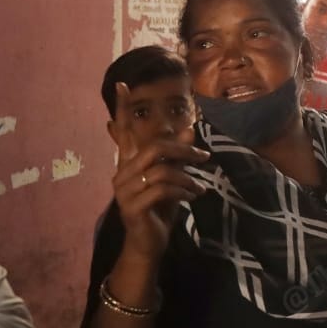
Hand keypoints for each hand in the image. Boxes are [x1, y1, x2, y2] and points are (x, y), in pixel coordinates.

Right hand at [111, 83, 207, 257]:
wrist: (148, 243)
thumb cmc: (159, 209)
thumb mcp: (172, 179)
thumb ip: (178, 156)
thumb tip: (190, 129)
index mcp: (129, 164)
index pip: (123, 132)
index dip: (122, 109)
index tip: (122, 84)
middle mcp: (122, 174)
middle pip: (155, 148)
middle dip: (183, 150)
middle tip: (205, 157)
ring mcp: (124, 191)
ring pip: (161, 170)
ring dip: (187, 176)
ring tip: (200, 187)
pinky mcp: (132, 207)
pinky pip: (162, 189)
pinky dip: (183, 190)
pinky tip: (194, 196)